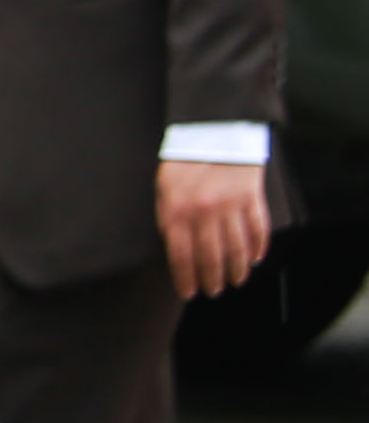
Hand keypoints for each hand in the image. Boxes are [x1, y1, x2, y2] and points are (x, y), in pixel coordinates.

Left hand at [160, 156, 275, 300]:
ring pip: (236, 249)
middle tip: (214, 290)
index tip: (190, 292)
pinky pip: (257, 231)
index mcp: (176, 210)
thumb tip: (174, 246)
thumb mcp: (163, 186)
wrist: (212, 130)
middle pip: (210, 257)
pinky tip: (255, 259)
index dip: (186, 278)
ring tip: (235, 280)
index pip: (180, 255)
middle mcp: (203, 212)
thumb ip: (167, 216)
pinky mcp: (251, 199)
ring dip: (236, 270)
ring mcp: (229, 206)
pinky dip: (258, 248)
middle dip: (212, 279)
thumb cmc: (184, 160)